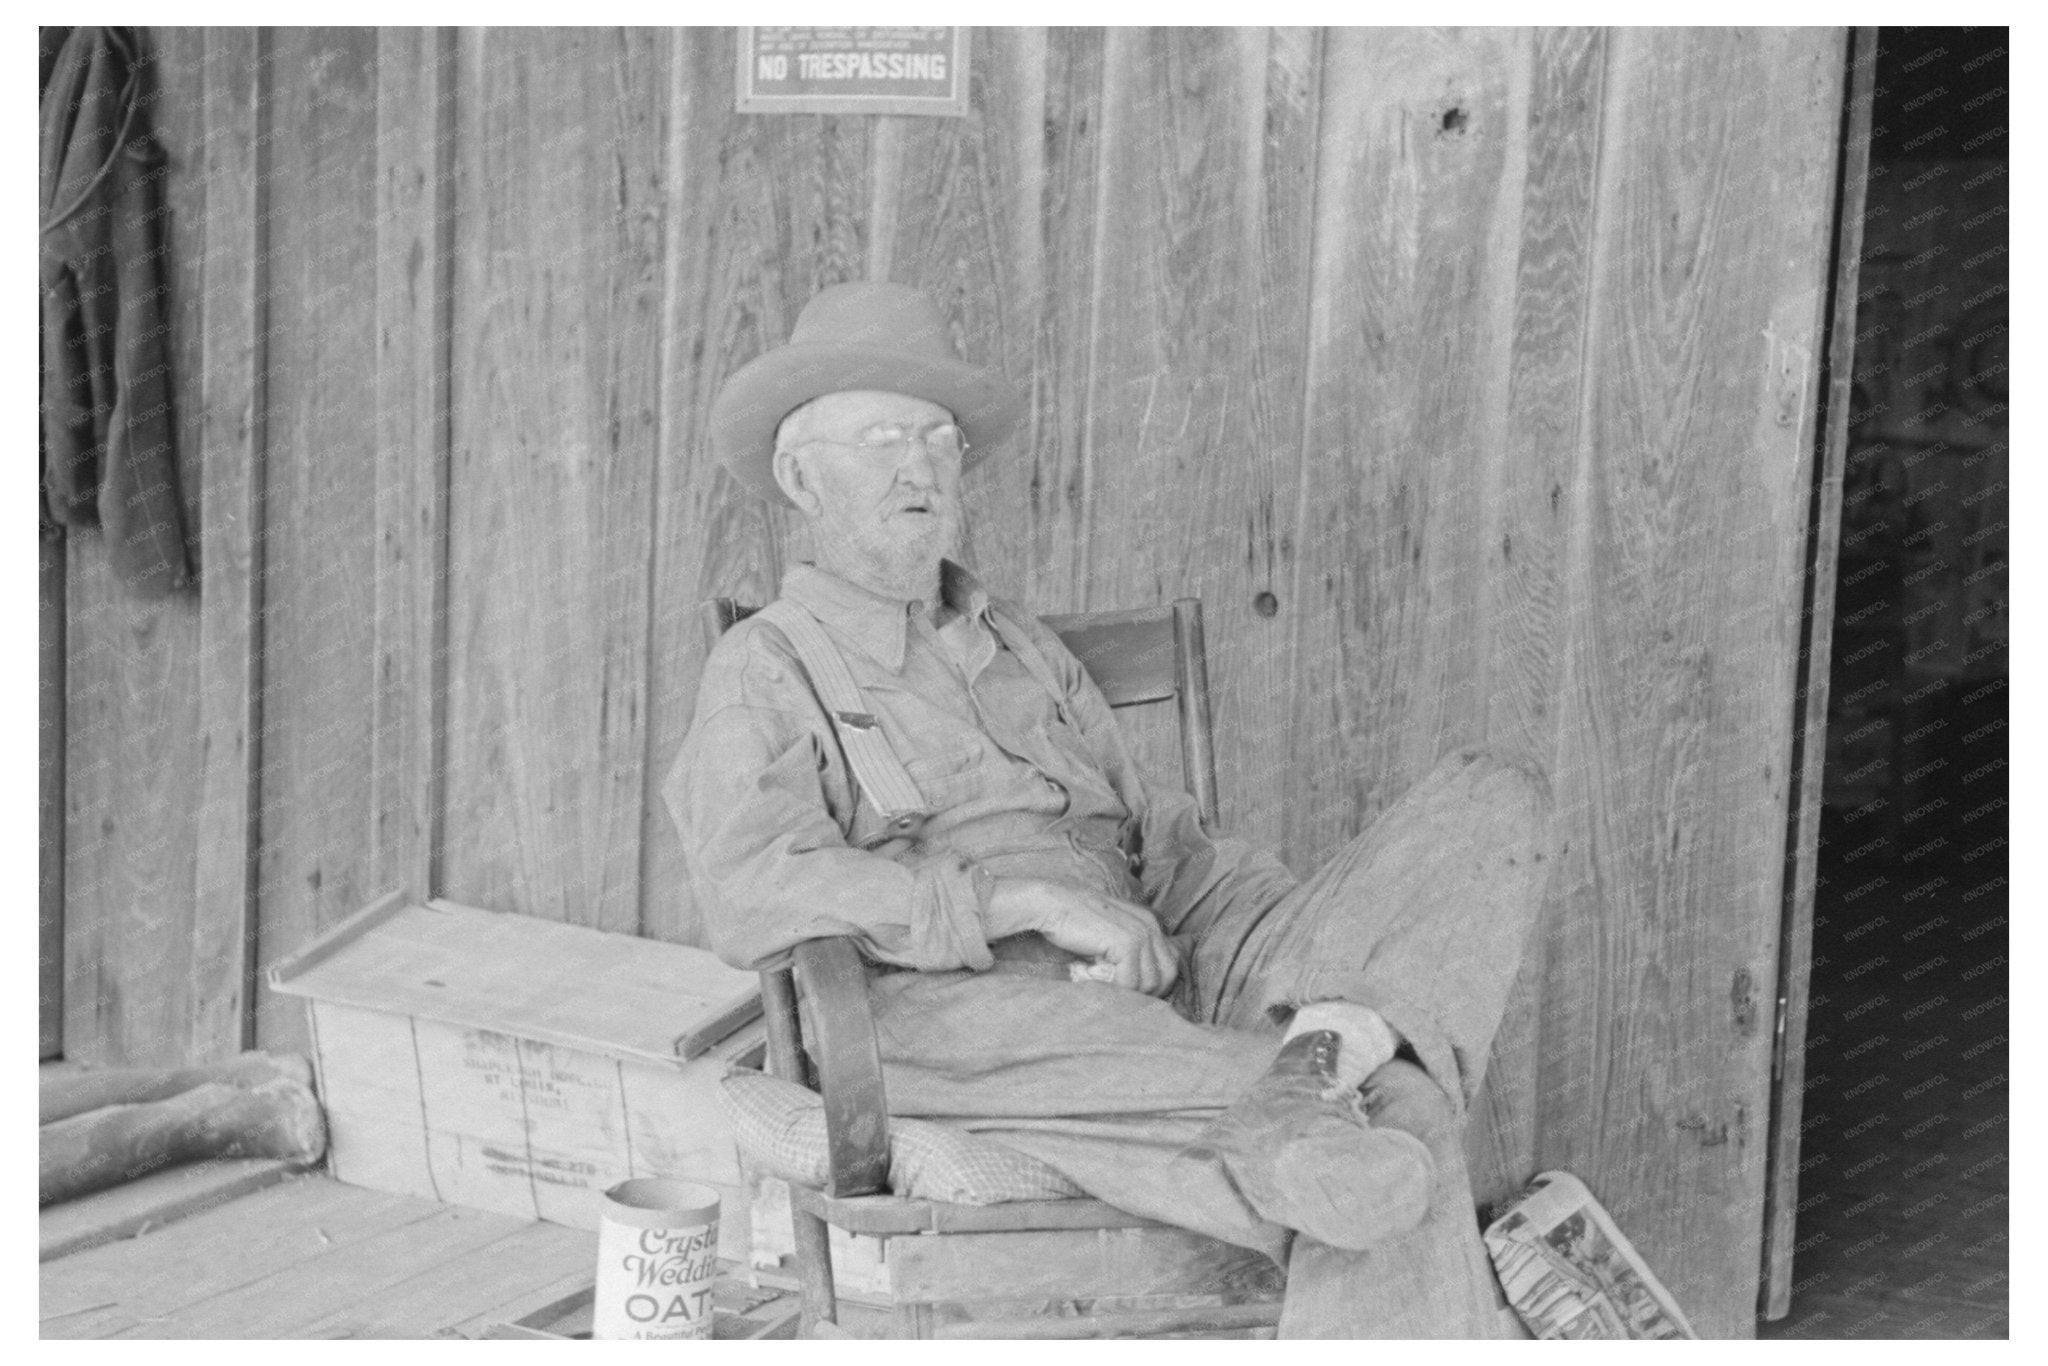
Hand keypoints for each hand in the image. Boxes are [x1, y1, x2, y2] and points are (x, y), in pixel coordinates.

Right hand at [985, 878, 1180, 996]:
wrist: (1051, 903)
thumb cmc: (1074, 922)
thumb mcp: (1110, 934)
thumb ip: (1130, 950)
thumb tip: (1143, 982)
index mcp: (1150, 922)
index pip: (1170, 965)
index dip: (1151, 983)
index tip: (1126, 988)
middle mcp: (1151, 925)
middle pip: (1166, 976)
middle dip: (1143, 992)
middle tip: (1113, 990)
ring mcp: (1141, 933)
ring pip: (1148, 983)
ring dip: (1124, 991)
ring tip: (1098, 980)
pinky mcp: (1127, 942)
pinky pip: (1130, 982)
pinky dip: (1112, 988)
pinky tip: (1091, 977)